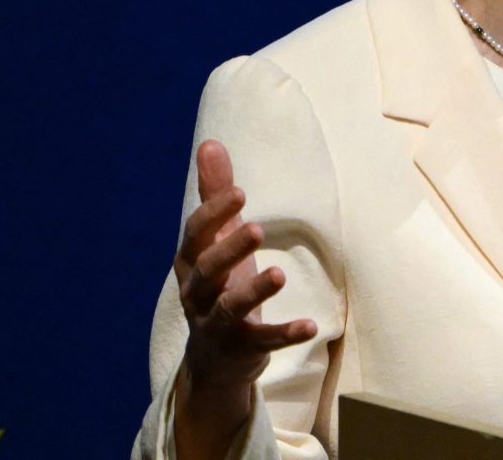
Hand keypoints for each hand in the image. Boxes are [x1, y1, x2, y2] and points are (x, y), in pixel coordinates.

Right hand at [173, 140, 316, 458]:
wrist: (214, 360)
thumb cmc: (219, 284)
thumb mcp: (217, 240)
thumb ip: (215, 195)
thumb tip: (210, 143)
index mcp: (192, 261)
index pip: (196, 234)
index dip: (215, 213)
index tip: (240, 192)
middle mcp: (198, 293)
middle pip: (206, 270)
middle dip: (229, 249)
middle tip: (258, 229)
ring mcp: (217, 324)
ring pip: (230, 308)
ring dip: (254, 292)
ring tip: (279, 275)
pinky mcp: (241, 349)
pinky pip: (263, 342)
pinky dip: (285, 334)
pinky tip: (311, 326)